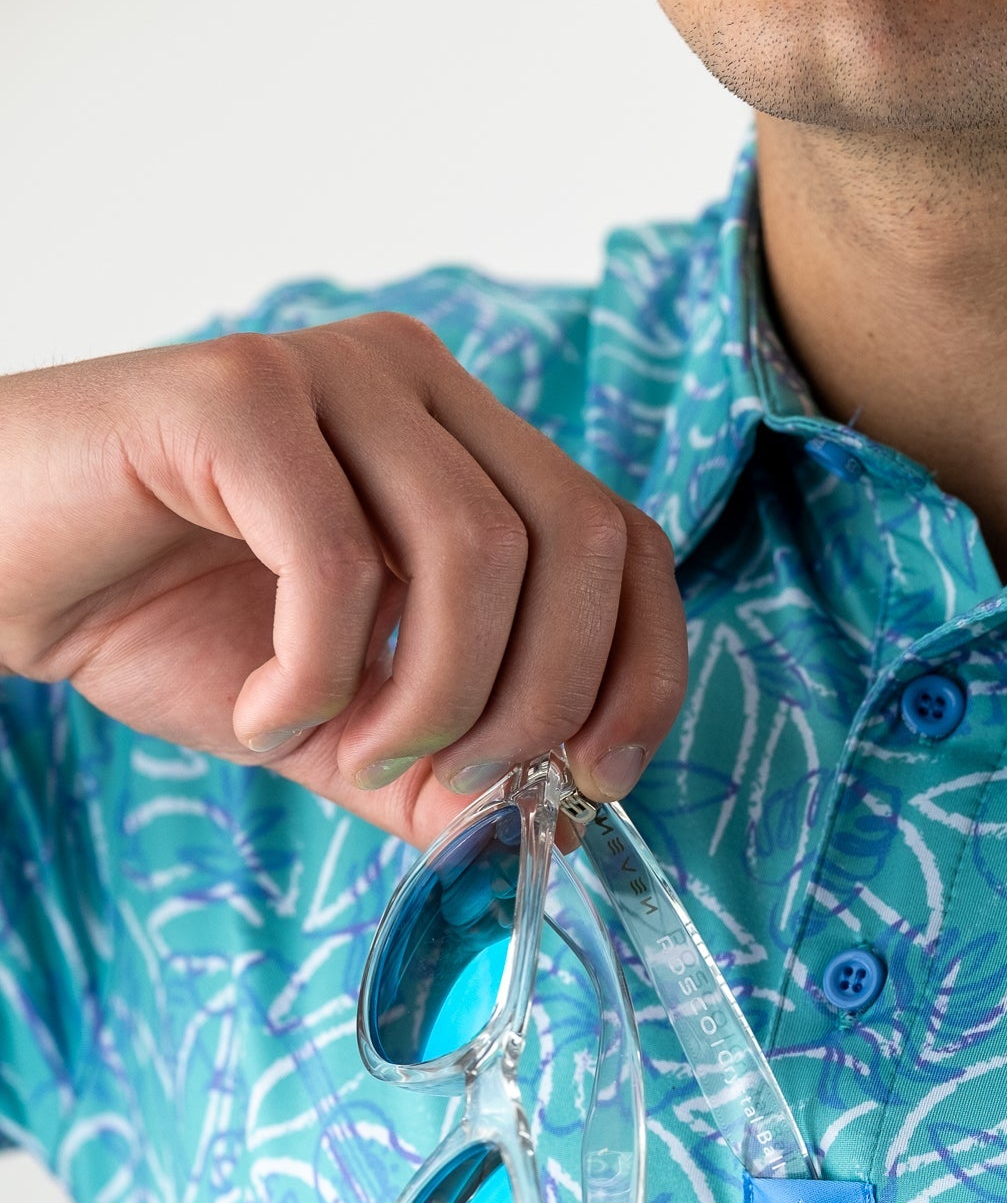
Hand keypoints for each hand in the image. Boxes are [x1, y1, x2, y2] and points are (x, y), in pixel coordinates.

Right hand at [0, 315, 687, 845]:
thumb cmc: (169, 623)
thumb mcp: (341, 723)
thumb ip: (446, 767)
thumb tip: (557, 827)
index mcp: (466, 444)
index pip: (624, 538)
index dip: (639, 667)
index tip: (591, 778)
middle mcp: (419, 386)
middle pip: (577, 541)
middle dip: (536, 700)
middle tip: (446, 780)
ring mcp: (332, 375)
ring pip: (476, 550)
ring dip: (431, 697)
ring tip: (347, 747)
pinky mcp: (236, 395)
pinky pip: (339, 559)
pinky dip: (316, 675)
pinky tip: (261, 711)